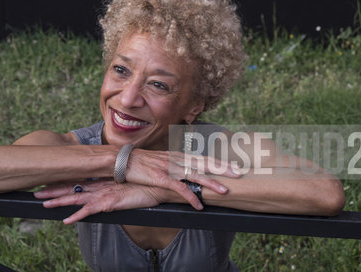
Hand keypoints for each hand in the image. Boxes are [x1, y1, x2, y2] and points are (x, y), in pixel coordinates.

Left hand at [34, 180, 166, 223]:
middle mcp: (101, 186)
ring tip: (44, 203)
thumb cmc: (144, 184)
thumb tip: (108, 189)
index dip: (63, 182)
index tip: (47, 182)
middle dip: (53, 190)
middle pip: (73, 187)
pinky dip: (77, 216)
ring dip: (59, 201)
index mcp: (103, 181)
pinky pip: (90, 211)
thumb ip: (115, 187)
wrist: (159, 184)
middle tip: (36, 191)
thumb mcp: (126, 186)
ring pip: (77, 197)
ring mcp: (104, 193)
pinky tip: (67, 220)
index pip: (79, 181)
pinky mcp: (111, 202)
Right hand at [124, 149, 240, 208]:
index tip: (233, 165)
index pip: (202, 157)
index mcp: (177, 155)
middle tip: (239, 174)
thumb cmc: (141, 162)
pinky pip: (179, 188)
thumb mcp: (161, 161)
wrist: (122, 160)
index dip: (218, 162)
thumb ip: (174, 164)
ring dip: (211, 183)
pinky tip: (198, 205)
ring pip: (195, 174)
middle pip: (203, 163)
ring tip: (225, 191)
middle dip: (222, 168)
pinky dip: (190, 196)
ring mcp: (169, 168)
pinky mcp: (160, 178)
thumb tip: (185, 170)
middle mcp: (176, 159)